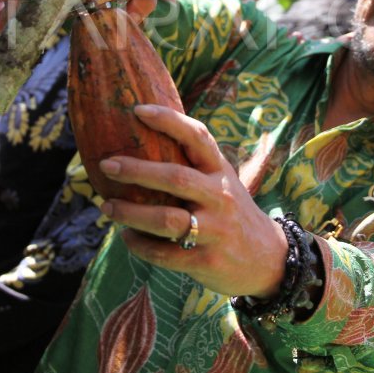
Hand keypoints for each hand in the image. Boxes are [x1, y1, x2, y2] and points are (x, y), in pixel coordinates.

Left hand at [97, 104, 286, 297]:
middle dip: (136, 170)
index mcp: (220, 171)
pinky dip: (139, 245)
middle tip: (107, 165)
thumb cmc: (230, 210)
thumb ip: (192, 162)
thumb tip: (142, 136)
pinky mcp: (206, 261)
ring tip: (106, 207)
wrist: (267, 258)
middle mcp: (219, 196)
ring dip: (130, 213)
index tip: (138, 110)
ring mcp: (214, 230)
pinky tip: (127, 237)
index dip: (168, 120)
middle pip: (175, 178)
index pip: (197, 136)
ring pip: (165, 219)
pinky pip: (164, 253)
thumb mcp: (221, 180)